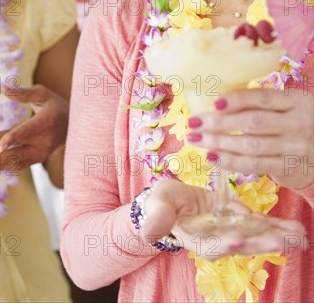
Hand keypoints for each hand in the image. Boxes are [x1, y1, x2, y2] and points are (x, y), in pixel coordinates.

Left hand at [0, 84, 68, 170]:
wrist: (73, 124)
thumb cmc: (55, 105)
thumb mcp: (43, 94)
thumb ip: (22, 93)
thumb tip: (3, 88)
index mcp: (47, 121)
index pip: (28, 131)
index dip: (13, 139)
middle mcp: (45, 141)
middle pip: (18, 151)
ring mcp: (42, 153)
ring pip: (17, 161)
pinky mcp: (38, 159)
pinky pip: (20, 164)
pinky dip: (4, 166)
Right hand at [140, 179, 306, 260]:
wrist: (173, 203)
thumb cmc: (161, 203)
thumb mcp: (156, 205)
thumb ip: (157, 217)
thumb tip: (151, 229)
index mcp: (194, 238)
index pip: (210, 246)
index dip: (223, 244)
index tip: (237, 240)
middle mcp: (216, 240)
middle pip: (240, 245)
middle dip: (260, 244)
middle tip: (281, 242)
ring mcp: (230, 232)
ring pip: (255, 237)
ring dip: (276, 237)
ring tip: (297, 236)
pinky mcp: (239, 221)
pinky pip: (259, 224)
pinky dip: (277, 226)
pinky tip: (294, 227)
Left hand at [187, 88, 313, 189]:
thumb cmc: (294, 122)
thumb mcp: (289, 106)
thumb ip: (263, 102)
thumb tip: (217, 100)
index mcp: (297, 101)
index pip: (263, 97)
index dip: (237, 99)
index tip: (213, 102)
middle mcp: (297, 123)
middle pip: (253, 122)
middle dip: (219, 123)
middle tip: (193, 122)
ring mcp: (293, 147)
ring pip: (251, 146)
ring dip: (219, 143)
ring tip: (196, 140)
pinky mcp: (287, 167)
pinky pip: (254, 165)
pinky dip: (230, 162)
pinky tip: (212, 157)